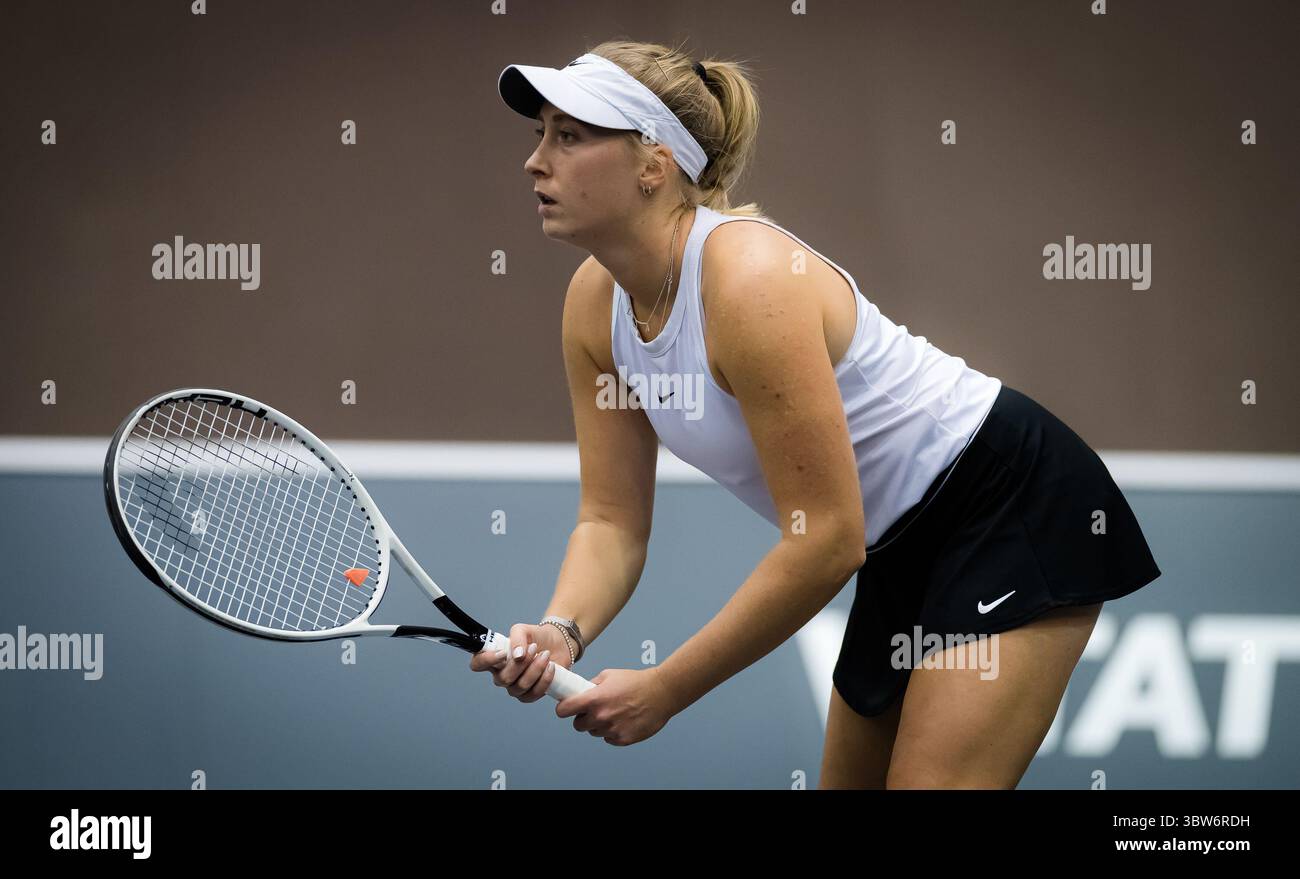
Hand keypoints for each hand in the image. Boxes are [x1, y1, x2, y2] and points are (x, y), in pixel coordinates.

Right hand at [468, 623, 572, 702]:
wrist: (557, 644)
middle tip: (534, 647)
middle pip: (503, 679)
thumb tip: (517, 655)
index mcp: (494, 658)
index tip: (503, 653)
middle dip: (521, 664)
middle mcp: (501, 675)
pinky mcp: (530, 694)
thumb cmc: (535, 637)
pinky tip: (550, 667)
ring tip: (546, 655)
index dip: (486, 661)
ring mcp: (515, 687)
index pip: (477, 664)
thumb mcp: (523, 630)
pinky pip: (533, 694)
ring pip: (519, 687)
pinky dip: (544, 680)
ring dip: (535, 670)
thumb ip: (517, 638)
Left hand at [555, 667, 678, 745]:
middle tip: (593, 711)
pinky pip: (609, 739)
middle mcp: (601, 717)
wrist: (661, 693)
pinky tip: (623, 720)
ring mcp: (612, 730)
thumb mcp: (610, 675)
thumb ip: (592, 685)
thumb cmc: (637, 682)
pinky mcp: (623, 739)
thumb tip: (580, 692)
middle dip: (582, 718)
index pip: (564, 710)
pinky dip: (612, 732)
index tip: (566, 708)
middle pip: (578, 725)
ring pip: (594, 732)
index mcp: (595, 699)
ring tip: (613, 713)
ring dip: (599, 725)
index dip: (563, 709)